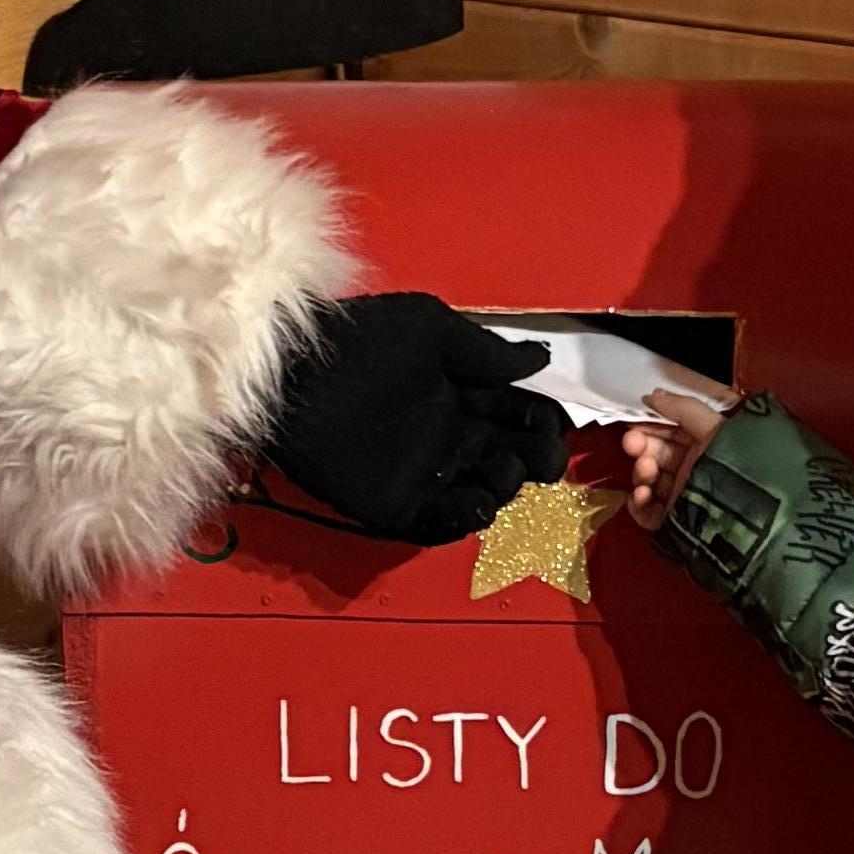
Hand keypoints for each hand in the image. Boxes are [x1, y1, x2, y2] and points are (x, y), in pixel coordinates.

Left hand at [258, 292, 574, 542]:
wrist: (299, 373)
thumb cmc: (364, 339)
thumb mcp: (433, 330)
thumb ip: (488, 352)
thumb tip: (540, 359)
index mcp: (461, 393)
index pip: (517, 414)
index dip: (542, 421)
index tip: (554, 422)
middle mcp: (448, 436)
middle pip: (511, 456)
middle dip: (536, 458)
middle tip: (541, 455)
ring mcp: (423, 473)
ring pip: (485, 491)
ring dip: (505, 486)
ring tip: (502, 470)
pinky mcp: (395, 505)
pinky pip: (440, 523)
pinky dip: (465, 518)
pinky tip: (479, 502)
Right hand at [615, 370, 730, 524]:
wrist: (741, 514)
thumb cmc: (730, 464)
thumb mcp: (713, 428)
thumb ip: (683, 409)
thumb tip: (652, 395)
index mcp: (702, 448)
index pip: (670, 433)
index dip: (650, 425)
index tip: (633, 421)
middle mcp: (690, 470)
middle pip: (655, 455)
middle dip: (641, 446)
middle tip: (631, 441)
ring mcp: (679, 496)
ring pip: (647, 481)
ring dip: (641, 472)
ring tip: (646, 467)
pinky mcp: (671, 521)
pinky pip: (646, 512)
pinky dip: (639, 503)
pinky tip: (643, 494)